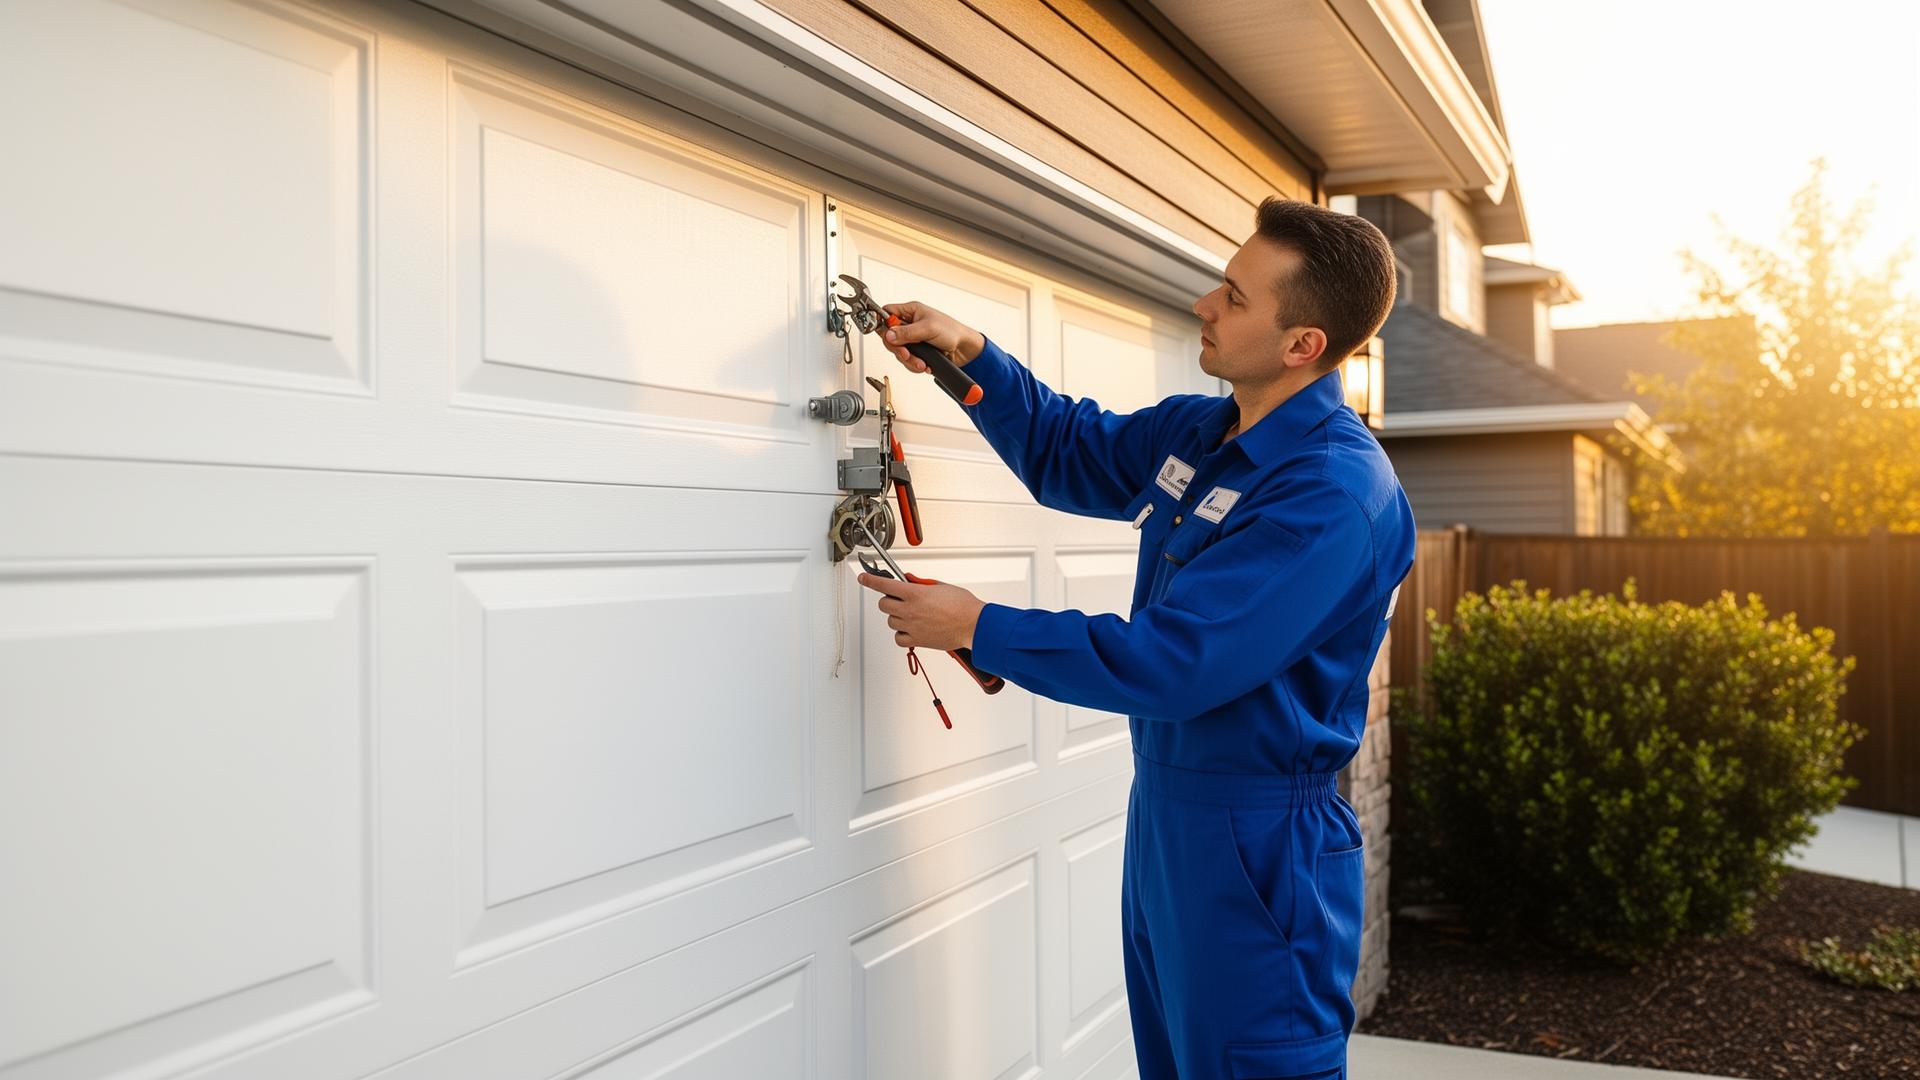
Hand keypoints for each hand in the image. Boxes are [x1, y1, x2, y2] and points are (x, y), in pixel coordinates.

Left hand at [857, 572, 986, 651]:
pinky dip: (902, 634)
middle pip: (884, 604)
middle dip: (889, 600)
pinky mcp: (917, 640)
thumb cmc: (962, 606)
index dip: (870, 580)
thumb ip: (920, 584)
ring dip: (897, 617)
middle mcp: (910, 610)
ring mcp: (912, 626)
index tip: (863, 578)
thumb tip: (908, 580)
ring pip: (890, 621)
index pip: (884, 585)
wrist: (973, 625)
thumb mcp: (940, 586)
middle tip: (900, 600)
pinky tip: (911, 629)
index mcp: (915, 594)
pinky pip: (899, 638)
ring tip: (912, 615)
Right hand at [879, 302, 986, 373]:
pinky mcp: (917, 351)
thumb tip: (889, 335)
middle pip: (889, 337)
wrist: (965, 350)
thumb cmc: (952, 331)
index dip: (882, 324)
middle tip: (907, 354)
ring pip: (898, 352)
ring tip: (921, 363)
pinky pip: (907, 361)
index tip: (886, 336)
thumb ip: (907, 332)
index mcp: (911, 311)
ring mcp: (912, 339)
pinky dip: (914, 365)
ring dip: (909, 360)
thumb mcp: (928, 329)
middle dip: (899, 349)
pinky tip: (924, 365)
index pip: (887, 313)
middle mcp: (909, 324)